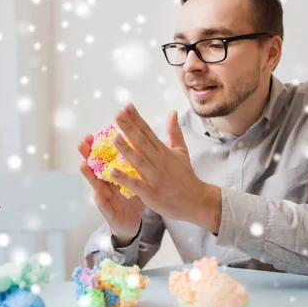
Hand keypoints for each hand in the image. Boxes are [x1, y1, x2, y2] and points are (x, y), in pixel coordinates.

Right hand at [78, 134, 144, 245]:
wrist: (133, 222)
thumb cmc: (132, 197)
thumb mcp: (135, 178)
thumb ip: (134, 163)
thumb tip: (140, 141)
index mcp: (114, 175)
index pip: (105, 159)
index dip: (98, 147)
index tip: (93, 133)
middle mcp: (107, 185)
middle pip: (96, 168)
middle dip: (88, 156)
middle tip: (82, 143)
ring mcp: (106, 199)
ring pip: (96, 185)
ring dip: (89, 175)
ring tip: (83, 164)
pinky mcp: (110, 214)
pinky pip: (105, 207)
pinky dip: (101, 202)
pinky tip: (96, 194)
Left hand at [108, 103, 221, 231]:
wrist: (196, 201)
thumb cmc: (185, 175)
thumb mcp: (181, 151)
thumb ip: (175, 131)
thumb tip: (172, 111)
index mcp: (164, 151)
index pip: (148, 131)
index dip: (137, 118)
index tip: (127, 106)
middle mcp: (159, 162)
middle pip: (142, 142)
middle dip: (129, 127)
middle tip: (117, 114)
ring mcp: (155, 177)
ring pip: (138, 161)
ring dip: (126, 149)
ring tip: (113, 137)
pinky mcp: (151, 193)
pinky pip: (136, 184)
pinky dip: (124, 178)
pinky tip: (112, 171)